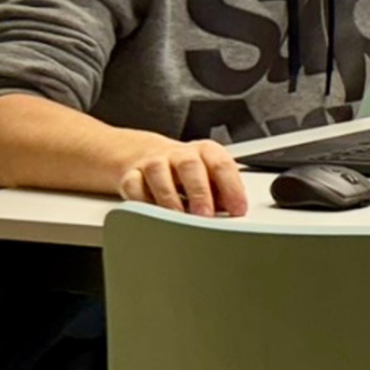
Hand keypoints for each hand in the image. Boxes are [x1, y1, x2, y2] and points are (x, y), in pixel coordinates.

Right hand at [118, 137, 247, 217]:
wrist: (149, 155)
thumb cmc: (188, 172)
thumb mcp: (211, 176)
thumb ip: (223, 192)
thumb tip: (234, 212)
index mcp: (206, 152)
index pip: (222, 165)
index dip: (232, 187)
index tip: (237, 209)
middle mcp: (180, 154)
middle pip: (190, 167)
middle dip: (199, 192)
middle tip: (206, 215)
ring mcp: (154, 163)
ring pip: (159, 173)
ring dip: (169, 197)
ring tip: (177, 217)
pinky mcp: (131, 175)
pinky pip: (133, 186)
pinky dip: (140, 200)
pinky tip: (151, 214)